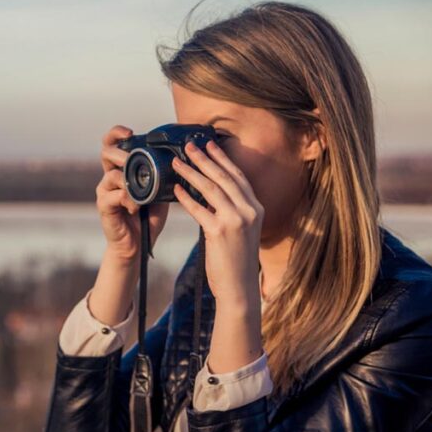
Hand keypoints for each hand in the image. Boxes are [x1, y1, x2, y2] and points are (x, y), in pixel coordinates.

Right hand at [96, 125, 169, 262]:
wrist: (135, 246)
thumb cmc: (148, 219)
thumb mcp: (160, 194)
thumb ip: (163, 177)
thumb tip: (180, 160)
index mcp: (122, 171)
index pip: (112, 144)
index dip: (117, 133)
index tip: (130, 132)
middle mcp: (110, 178)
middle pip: (106, 152)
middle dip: (122, 153)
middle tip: (134, 161)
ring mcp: (105, 191)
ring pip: (112, 174)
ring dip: (129, 179)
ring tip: (141, 191)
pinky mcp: (103, 206)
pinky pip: (115, 195)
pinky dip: (128, 200)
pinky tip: (136, 208)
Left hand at [170, 139, 263, 309]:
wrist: (239, 287)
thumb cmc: (236, 260)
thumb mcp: (241, 231)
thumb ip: (231, 211)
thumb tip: (210, 193)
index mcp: (256, 208)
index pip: (238, 177)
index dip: (222, 159)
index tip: (209, 145)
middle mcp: (248, 211)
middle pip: (224, 177)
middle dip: (204, 159)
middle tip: (188, 146)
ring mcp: (235, 220)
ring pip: (210, 189)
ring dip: (191, 173)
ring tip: (177, 163)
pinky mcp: (219, 232)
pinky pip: (199, 209)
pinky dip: (186, 198)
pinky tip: (175, 189)